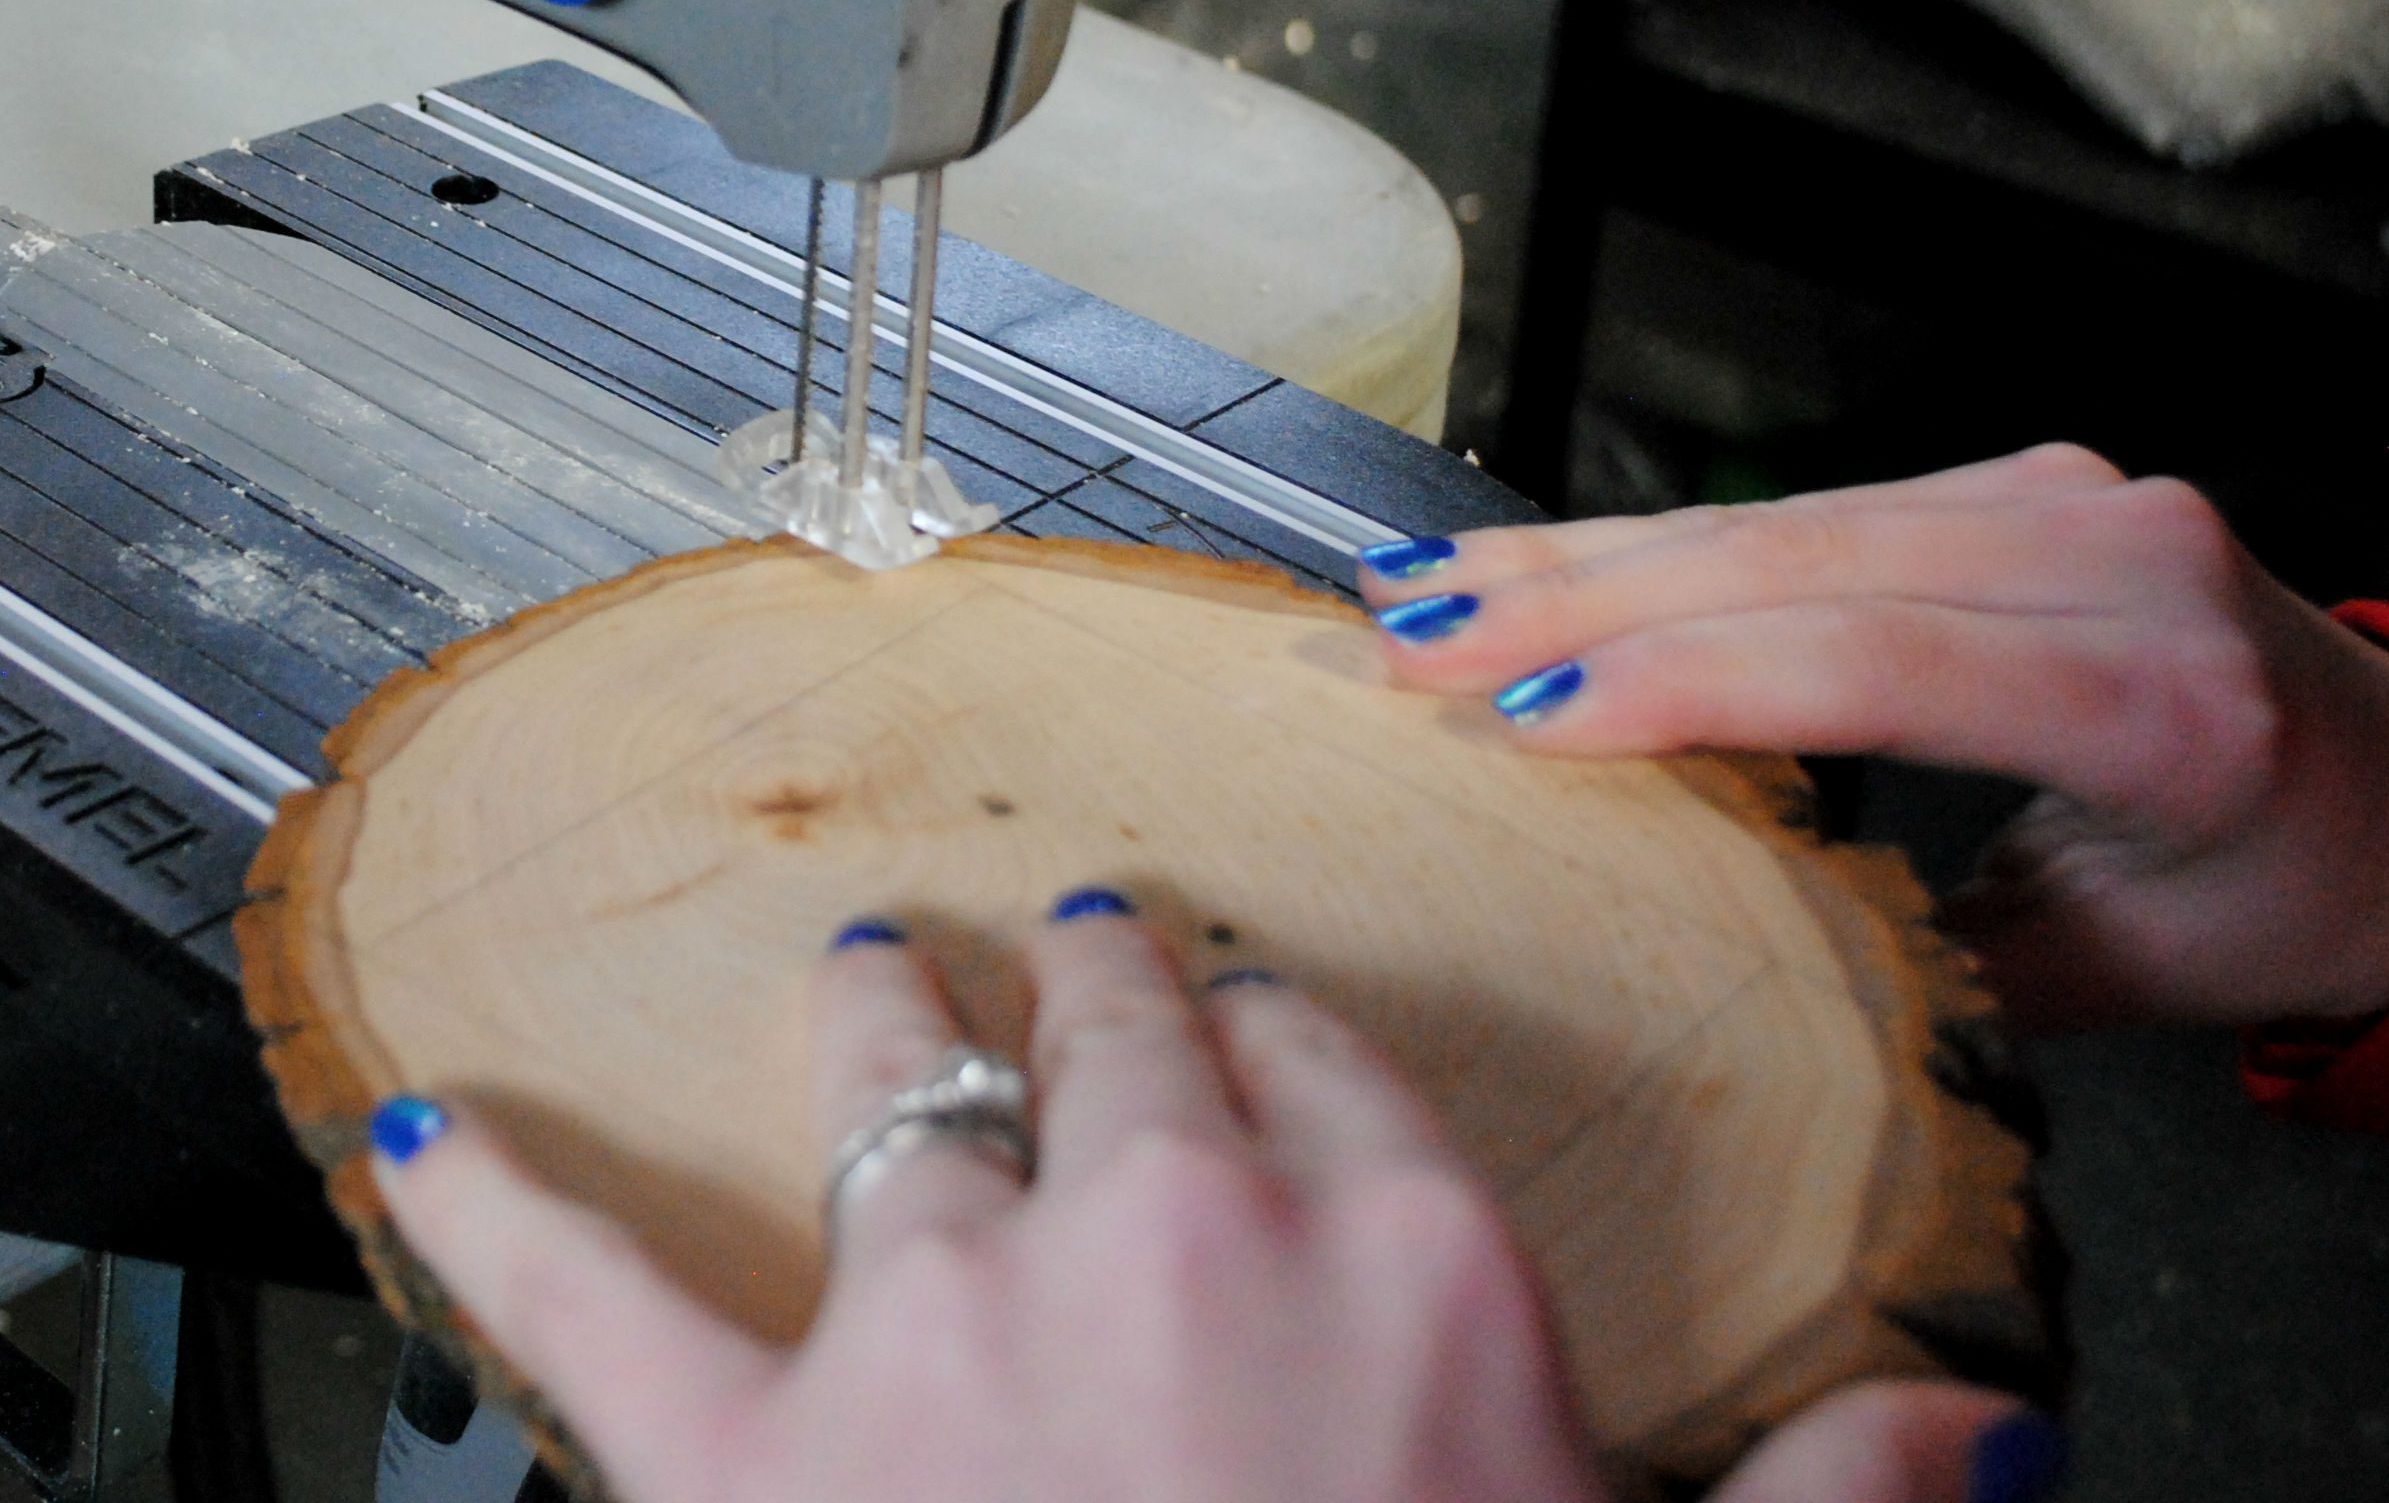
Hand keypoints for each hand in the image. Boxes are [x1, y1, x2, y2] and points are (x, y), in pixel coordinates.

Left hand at [366, 901, 2049, 1502]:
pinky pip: (590, 1293)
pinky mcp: (744, 1439)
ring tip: (855, 967)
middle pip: (1123, 1042)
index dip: (1297, 1048)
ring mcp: (938, 1317)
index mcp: (1391, 1268)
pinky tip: (421, 1140)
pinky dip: (495, 1209)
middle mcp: (1160, 1232)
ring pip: (890, 1088)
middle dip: (1101, 988)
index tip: (1271, 1028)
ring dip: (868, 1015)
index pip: (1341, 1083)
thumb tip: (1968, 1424)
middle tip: (1078, 948)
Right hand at [1360, 444, 2388, 1030]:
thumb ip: (1931, 959)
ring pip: (1782, 520)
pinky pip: (1810, 508)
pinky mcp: (2014, 480)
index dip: (1695, 681)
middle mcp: (2117, 558)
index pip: (1887, 662)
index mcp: (2162, 696)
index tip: (1534, 712)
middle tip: (1409, 642)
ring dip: (1586, 559)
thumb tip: (1720, 956)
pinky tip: (1544, 565)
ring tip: (1425, 594)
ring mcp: (2061, 496)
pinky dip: (1664, 543)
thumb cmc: (2277, 892)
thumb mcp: (2120, 972)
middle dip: (1581, 601)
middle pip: (1802, 562)